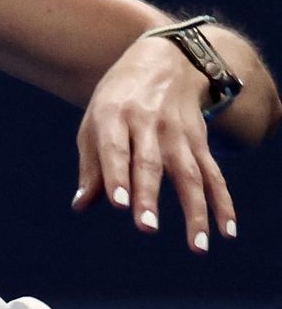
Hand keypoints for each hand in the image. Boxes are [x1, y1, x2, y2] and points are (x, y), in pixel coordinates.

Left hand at [73, 34, 235, 252]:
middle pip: (150, 163)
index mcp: (114, 115)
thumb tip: (81, 205)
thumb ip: (92, 165)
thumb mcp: (95, 121)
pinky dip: (223, 203)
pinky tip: (227, 231)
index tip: (118, 204)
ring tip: (197, 247)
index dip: (115, 176)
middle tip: (146, 228)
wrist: (165, 61)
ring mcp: (178, 133)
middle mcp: (148, 124)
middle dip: (148, 195)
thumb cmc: (118, 100)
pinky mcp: (201, 140)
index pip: (115, 148)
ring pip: (189, 175)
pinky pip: (214, 175)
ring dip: (195, 212)